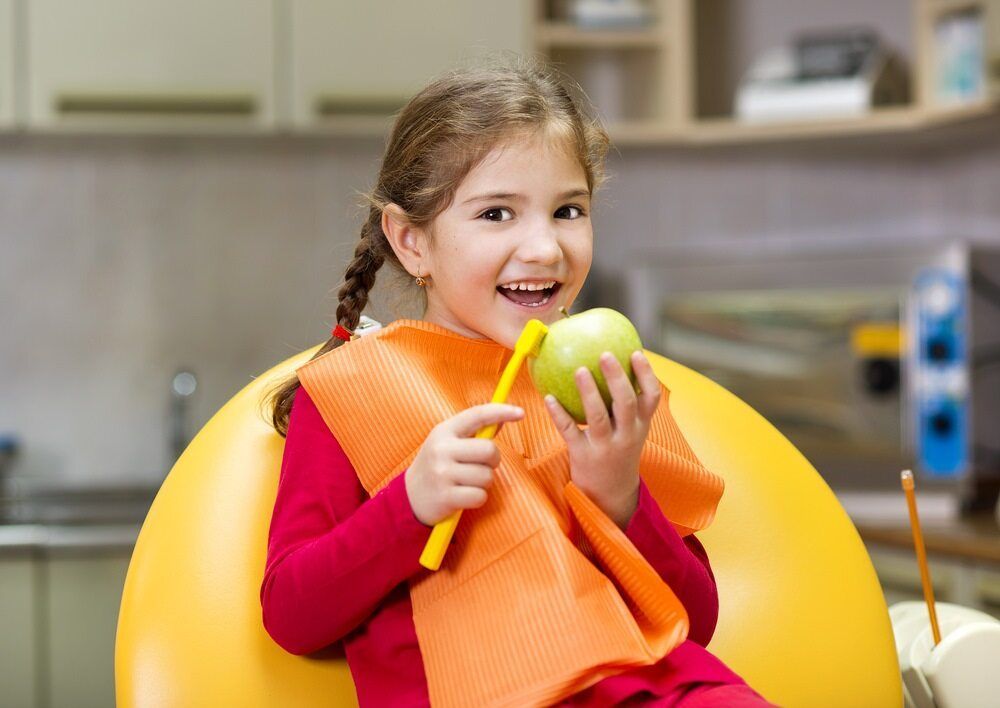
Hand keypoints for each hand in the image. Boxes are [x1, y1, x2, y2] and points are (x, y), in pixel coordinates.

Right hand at [405, 403, 524, 525]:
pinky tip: (464, 496)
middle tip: (482, 465)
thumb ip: (475, 431)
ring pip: (487, 476)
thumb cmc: (438, 465)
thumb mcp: (449, 443)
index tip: (520, 412)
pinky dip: (478, 498)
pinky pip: (480, 496)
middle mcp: (441, 449)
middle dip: (493, 460)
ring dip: (484, 482)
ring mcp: (442, 473)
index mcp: (444, 431)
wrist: (410, 496)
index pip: (477, 415)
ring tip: (468, 482)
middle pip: (489, 450)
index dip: (500, 411)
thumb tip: (502, 420)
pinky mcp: (446, 497)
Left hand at [544, 350, 660, 528]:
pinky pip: (569, 431)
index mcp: (641, 426)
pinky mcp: (583, 456)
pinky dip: (558, 414)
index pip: (651, 397)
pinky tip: (548, 397)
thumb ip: (626, 405)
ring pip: (598, 417)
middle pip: (626, 402)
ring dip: (588, 392)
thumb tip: (613, 364)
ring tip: (579, 370)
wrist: (611, 496)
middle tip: (604, 354)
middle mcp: (627, 436)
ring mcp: (605, 447)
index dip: (646, 374)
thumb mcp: (631, 432)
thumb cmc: (618, 453)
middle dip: (617, 377)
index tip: (635, 352)